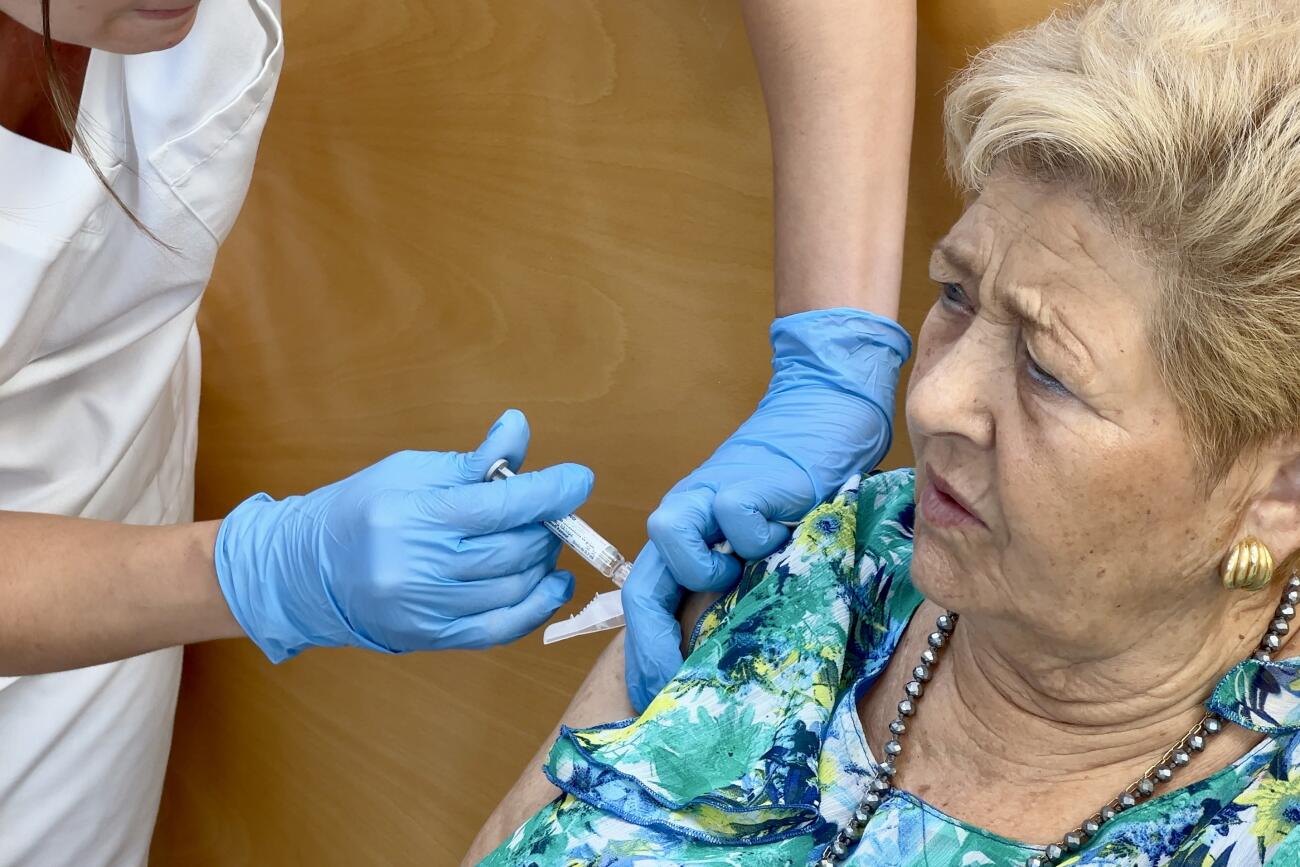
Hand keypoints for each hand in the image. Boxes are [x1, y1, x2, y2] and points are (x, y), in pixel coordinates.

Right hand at [214, 410, 592, 660]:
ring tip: (542, 542)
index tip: (579, 479)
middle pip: (514, 548)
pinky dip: (536, 606)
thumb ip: (472, 461)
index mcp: (414, 516)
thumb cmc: (362, 509)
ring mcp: (426, 608)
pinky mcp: (432, 637)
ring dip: (543, 562)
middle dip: (545, 526)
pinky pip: (501, 628)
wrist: (306, 570)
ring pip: (514, 588)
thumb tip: (518, 429)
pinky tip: (551, 583)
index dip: (550, 491)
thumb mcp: (411, 470)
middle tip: (550, 511)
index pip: (501, 505)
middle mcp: (419, 567)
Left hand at [623, 308, 910, 709]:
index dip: (644, 657)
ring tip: (746, 575)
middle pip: (643, 585)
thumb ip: (743, 590)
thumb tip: (733, 663)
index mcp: (685, 540)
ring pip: (667, 535)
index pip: (643, 602)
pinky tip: (787, 531)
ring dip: (705, 571)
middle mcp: (686, 518)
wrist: (824, 414)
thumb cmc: (797, 490)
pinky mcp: (747, 477)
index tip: (657, 703)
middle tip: (676, 687)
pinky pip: (733, 517)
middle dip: (654, 645)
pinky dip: (759, 534)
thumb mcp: (764, 550)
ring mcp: (711, 495)